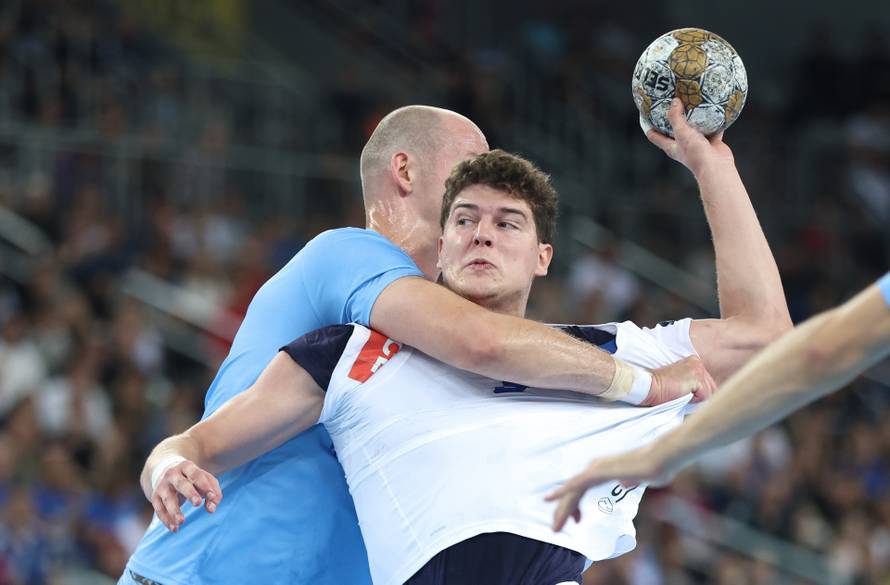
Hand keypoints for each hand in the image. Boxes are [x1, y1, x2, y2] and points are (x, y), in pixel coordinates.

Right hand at [150, 460, 221, 531]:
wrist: (165, 472)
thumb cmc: (192, 479)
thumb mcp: (204, 480)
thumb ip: (213, 492)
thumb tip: (211, 509)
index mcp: (187, 467)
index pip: (196, 474)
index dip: (204, 485)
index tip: (211, 497)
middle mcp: (173, 474)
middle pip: (181, 484)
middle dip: (190, 493)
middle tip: (198, 503)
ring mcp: (162, 486)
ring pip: (168, 499)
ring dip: (174, 510)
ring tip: (182, 521)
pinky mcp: (155, 497)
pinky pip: (159, 510)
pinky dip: (166, 520)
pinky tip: (174, 528)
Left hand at [545, 445, 670, 531]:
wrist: (662, 459)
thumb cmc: (654, 468)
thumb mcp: (637, 478)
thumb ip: (628, 480)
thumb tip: (623, 483)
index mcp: (602, 470)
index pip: (581, 489)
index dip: (574, 506)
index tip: (573, 521)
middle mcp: (595, 467)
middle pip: (573, 492)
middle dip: (563, 511)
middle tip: (555, 528)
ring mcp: (596, 468)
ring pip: (572, 491)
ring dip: (562, 509)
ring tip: (555, 527)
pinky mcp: (599, 471)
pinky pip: (577, 484)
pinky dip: (564, 492)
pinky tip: (553, 500)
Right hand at [646, 355, 715, 404]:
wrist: (649, 386)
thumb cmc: (661, 387)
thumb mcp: (680, 381)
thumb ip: (693, 383)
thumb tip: (707, 396)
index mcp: (694, 361)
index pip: (708, 383)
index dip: (697, 393)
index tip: (682, 390)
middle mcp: (698, 362)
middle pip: (712, 388)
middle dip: (699, 395)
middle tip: (680, 392)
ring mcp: (698, 369)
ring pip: (710, 392)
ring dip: (696, 398)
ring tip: (680, 392)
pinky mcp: (697, 377)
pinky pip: (705, 396)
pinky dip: (694, 400)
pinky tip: (680, 393)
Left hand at [647, 98, 733, 176]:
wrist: (716, 167)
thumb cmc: (695, 153)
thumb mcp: (681, 133)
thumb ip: (676, 117)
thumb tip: (674, 101)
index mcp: (671, 146)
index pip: (654, 136)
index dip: (648, 125)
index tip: (646, 114)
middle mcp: (682, 146)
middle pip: (674, 130)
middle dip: (673, 118)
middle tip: (672, 102)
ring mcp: (697, 144)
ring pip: (694, 128)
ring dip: (695, 117)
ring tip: (693, 102)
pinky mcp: (711, 143)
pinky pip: (712, 129)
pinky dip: (714, 121)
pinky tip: (715, 110)